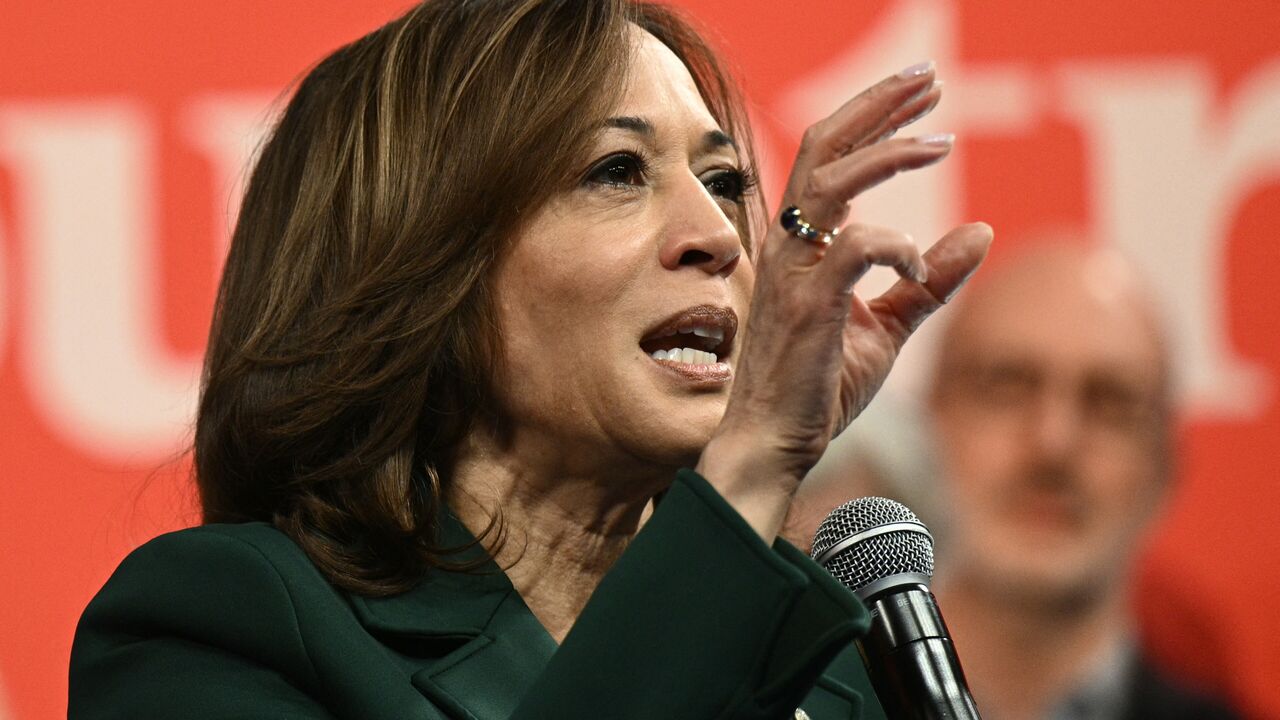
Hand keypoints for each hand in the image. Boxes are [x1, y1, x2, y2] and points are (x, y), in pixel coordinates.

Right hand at [697, 63, 992, 538]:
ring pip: (831, 180)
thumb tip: (981, 231)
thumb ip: (929, 281)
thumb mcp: (887, 328)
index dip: (875, 117)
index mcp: (801, 244)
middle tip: (930, 79)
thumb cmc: (818, 387)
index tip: (924, 97)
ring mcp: (792, 271)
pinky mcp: (807, 303)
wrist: (774, 443)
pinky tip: (919, 268)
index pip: (831, 156)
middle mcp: (788, 245)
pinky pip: (854, 247)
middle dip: (877, 104)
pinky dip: (897, 247)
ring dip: (888, 151)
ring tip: (941, 141)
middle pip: (824, 145)